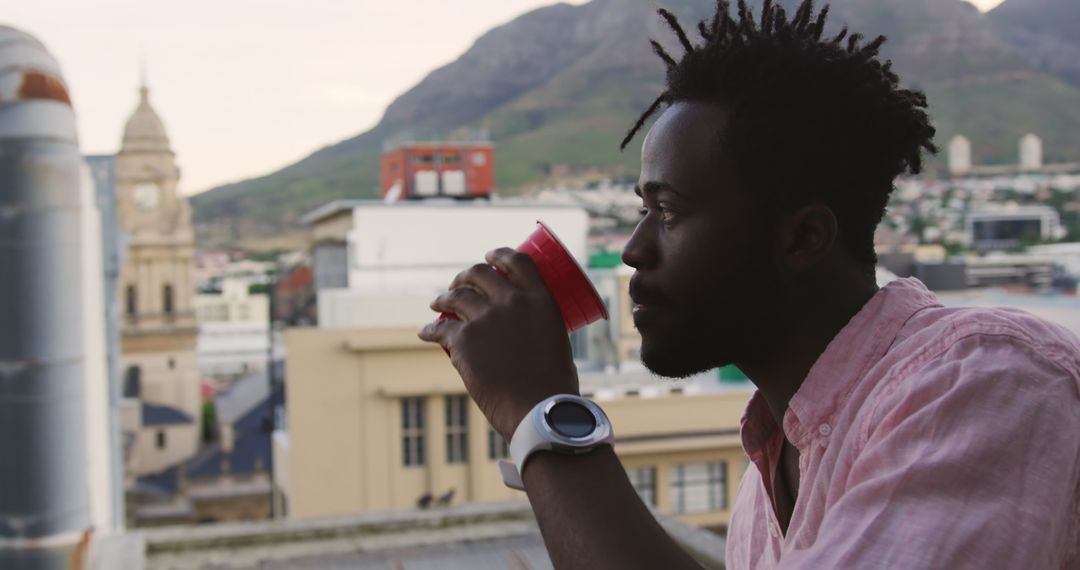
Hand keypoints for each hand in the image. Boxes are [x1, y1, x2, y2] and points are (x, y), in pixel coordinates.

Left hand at [418, 248, 578, 438]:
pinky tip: (427, 332)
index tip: (489, 256)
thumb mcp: (556, 340)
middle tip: (458, 284)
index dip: (500, 254)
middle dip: (465, 276)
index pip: (518, 261)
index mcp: (540, 299)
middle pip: (481, 273)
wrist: (538, 409)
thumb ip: (538, 328)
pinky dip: (431, 330)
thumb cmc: (553, 385)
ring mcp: (486, 318)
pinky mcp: (464, 339)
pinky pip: (440, 328)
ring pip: (456, 296)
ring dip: (444, 297)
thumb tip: (522, 333)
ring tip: (437, 304)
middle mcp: (512, 301)